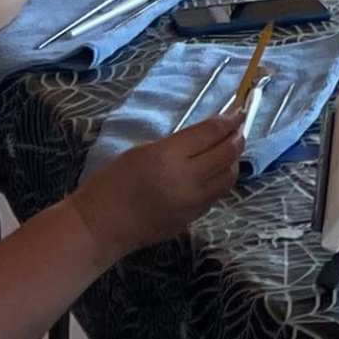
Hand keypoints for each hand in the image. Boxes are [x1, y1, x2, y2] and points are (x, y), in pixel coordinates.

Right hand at [71, 107, 246, 255]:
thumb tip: (207, 136)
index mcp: (168, 157)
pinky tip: (214, 172)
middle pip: (227, 153)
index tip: (239, 111)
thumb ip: (177, 144)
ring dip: (233, 160)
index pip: (211, 133)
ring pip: (228, 176)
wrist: (99, 227)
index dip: (230, 119)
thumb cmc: (111, 183)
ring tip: (228, 149)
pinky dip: (221, 179)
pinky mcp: (192, 219)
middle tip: (237, 128)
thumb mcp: (142, 151)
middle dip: (237, 137)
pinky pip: (216, 194)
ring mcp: (192, 203)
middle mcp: (187, 180)